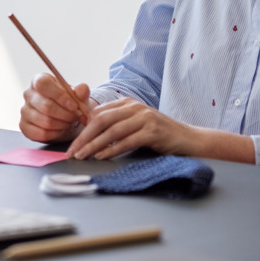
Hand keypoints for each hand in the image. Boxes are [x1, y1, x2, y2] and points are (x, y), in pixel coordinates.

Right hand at [19, 73, 93, 143]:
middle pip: (46, 106)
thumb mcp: (78, 96)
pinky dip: (55, 134)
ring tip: (70, 122)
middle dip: (66, 114)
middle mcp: (28, 94)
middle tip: (76, 116)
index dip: (60, 96)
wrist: (65, 118)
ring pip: (45, 121)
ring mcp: (24, 111)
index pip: (43, 84)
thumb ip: (81, 92)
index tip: (74, 106)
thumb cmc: (69, 103)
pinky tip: (61, 129)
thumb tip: (82, 89)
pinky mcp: (24, 126)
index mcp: (39, 80)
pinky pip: (41, 133)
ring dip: (62, 124)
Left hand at [67, 98, 200, 159]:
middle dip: (84, 137)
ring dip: (94, 145)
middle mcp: (135, 107)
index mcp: (127, 103)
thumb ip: (116, 126)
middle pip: (101, 120)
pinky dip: (112, 150)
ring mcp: (145, 118)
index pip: (98, 113)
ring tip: (82, 156)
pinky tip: (101, 157)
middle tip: (72, 152)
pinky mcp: (153, 131)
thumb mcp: (135, 125)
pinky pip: (127, 141)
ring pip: (112, 131)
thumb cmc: (158, 135)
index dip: (82, 129)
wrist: (188, 139)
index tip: (72, 144)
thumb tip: (89, 136)